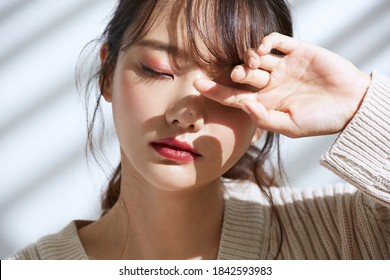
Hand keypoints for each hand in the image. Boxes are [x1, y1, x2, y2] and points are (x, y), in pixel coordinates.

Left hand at [194, 32, 370, 137]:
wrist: (351, 106)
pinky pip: (277, 41)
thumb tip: (242, 105)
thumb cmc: (321, 121)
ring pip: (256, 57)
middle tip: (238, 76)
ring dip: (248, 58)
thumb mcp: (291, 126)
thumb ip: (264, 118)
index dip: (215, 91)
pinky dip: (266, 42)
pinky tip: (263, 49)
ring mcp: (284, 67)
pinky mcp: (298, 51)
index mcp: (266, 103)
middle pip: (242, 75)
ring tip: (252, 63)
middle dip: (235, 74)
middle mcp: (271, 84)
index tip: (196, 84)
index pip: (234, 96)